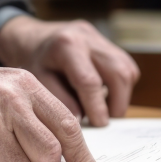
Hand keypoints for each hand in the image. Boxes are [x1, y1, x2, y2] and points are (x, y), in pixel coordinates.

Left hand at [0, 17, 139, 125]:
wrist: (33, 39)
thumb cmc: (34, 63)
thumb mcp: (37, 82)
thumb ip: (59, 101)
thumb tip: (80, 120)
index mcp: (66, 45)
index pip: (90, 80)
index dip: (97, 107)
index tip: (99, 124)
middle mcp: (87, 37)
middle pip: (119, 72)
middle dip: (118, 102)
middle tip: (107, 120)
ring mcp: (100, 38)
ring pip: (127, 69)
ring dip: (122, 95)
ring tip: (106, 110)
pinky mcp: (108, 43)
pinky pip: (126, 66)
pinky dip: (121, 86)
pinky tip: (106, 95)